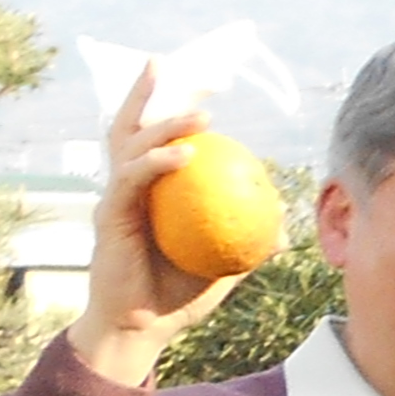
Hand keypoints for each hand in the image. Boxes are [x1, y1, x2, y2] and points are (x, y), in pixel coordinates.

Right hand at [65, 66, 241, 388]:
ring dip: (165, 126)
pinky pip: (132, 181)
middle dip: (150, 93)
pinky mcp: (109, 215)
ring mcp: (115, 198)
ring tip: (201, 115)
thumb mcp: (224, 264)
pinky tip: (183, 155)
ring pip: (132, 146)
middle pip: (134, 126)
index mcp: (151, 192)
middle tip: (174, 67)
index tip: (205, 84)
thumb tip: (285, 224)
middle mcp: (128, 187)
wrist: (142, 329)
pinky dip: (156, 164)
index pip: (161, 138)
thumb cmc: (178, 295)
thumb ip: (247, 240)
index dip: (177, 107)